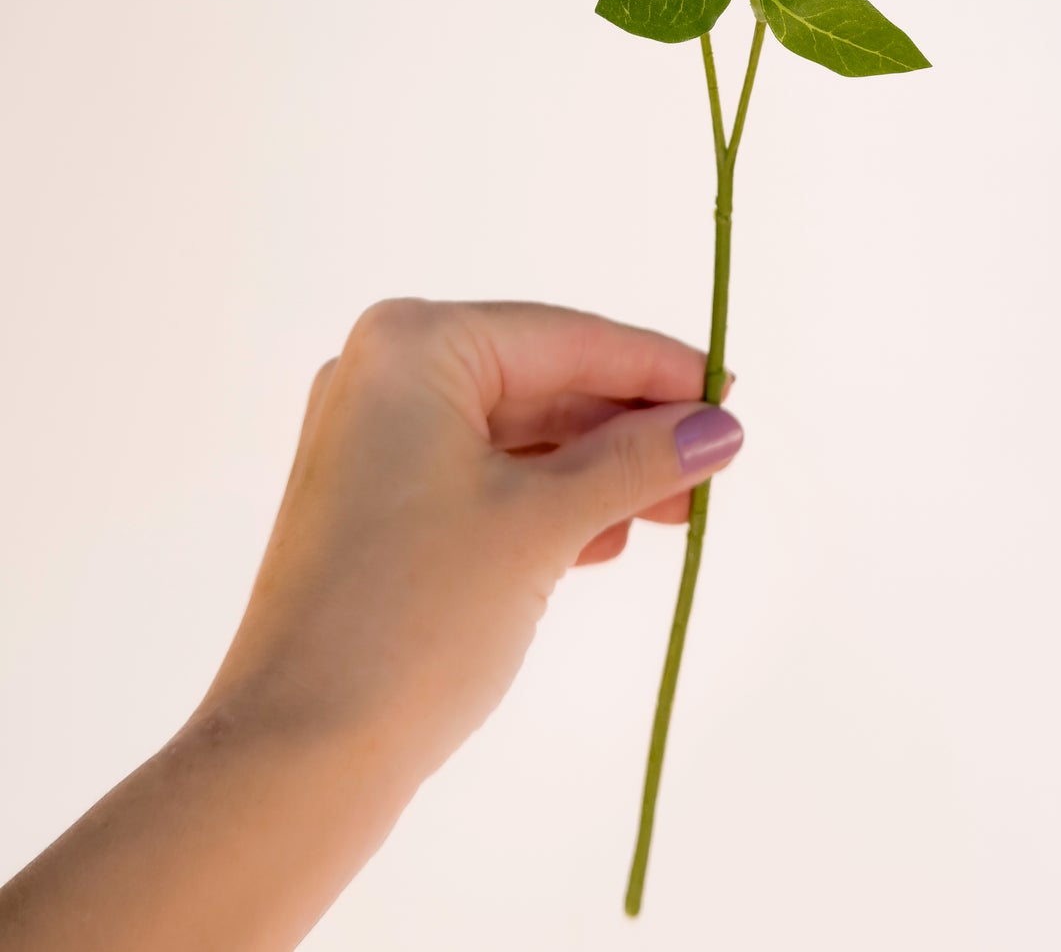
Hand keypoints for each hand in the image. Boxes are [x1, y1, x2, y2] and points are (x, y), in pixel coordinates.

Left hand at [201, 298, 743, 785]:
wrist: (297, 754)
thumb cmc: (415, 613)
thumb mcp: (543, 524)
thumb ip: (637, 461)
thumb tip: (717, 426)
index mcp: (412, 346)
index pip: (566, 338)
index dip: (658, 368)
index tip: (733, 395)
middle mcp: (383, 377)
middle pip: (542, 382)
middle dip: (630, 428)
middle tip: (714, 464)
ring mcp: (372, 447)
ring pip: (517, 437)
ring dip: (597, 472)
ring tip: (673, 510)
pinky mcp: (374, 511)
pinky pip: (483, 480)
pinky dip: (548, 503)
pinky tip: (605, 539)